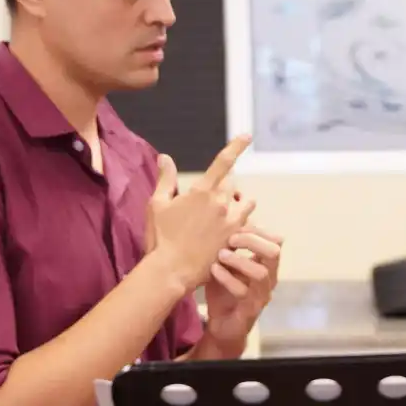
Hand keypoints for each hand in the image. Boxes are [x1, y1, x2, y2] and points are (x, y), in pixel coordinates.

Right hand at [147, 135, 253, 288]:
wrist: (171, 270)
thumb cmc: (160, 237)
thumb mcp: (157, 205)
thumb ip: (166, 179)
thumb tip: (165, 157)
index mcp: (202, 191)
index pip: (223, 162)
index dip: (236, 146)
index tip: (248, 135)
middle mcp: (221, 203)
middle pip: (231, 184)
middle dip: (223, 187)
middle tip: (208, 202)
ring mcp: (231, 222)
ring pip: (246, 203)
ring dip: (239, 203)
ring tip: (225, 214)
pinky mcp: (236, 239)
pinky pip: (248, 224)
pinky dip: (242, 223)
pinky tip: (230, 233)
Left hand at [203, 223, 282, 347]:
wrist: (222, 326)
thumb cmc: (224, 291)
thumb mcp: (226, 265)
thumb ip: (230, 245)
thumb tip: (226, 216)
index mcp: (267, 266)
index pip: (274, 240)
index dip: (257, 230)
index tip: (234, 225)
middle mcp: (269, 279)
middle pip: (274, 252)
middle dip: (252, 241)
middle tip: (231, 238)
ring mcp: (261, 296)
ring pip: (261, 273)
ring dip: (239, 260)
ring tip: (220, 255)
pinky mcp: (250, 311)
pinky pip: (243, 292)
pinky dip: (227, 278)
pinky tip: (213, 270)